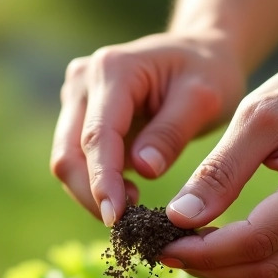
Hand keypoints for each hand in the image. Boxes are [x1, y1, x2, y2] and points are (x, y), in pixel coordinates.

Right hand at [50, 31, 245, 225]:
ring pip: (68, 160)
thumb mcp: (204, 99)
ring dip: (92, 193)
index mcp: (112, 69)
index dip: (103, 181)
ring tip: (133, 212)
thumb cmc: (209, 72)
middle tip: (129, 225)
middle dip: (92, 194)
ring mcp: (77, 97)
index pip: (97, 136)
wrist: (202, 53)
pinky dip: (97, 184)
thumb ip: (172, 133)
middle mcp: (83, 80)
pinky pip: (79, 159)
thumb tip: (143, 170)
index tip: (117, 219)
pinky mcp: (80, 115)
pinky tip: (128, 197)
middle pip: (69, 153)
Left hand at [158, 45, 277, 277]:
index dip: (204, 252)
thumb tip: (180, 218)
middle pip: (266, 269)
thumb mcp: (257, 115)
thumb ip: (220, 170)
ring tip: (187, 249)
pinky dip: (253, 266)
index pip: (255, 241)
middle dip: (210, 267)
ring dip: (228, 272)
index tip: (160, 244)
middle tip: (165, 250)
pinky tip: (221, 249)